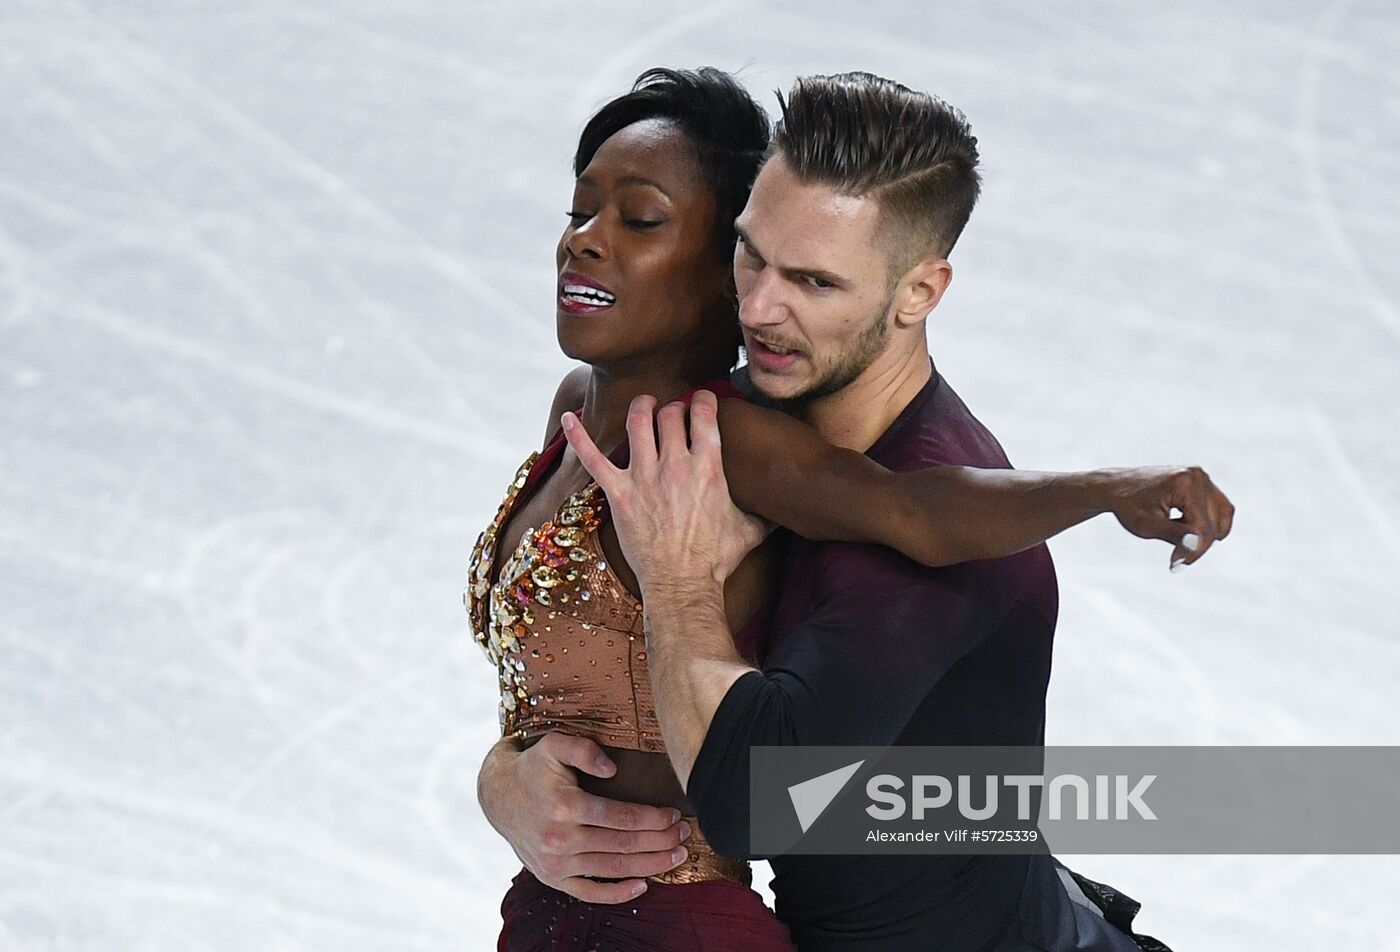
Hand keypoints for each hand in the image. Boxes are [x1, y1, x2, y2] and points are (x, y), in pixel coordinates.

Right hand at [476, 733, 690, 902]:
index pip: (621, 817)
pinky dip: (617, 893)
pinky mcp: (551, 878)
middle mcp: (560, 839)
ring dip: (649, 865)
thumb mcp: (554, 745)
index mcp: (565, 806)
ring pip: (613, 869)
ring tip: (675, 856)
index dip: (653, 818)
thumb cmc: (533, 767)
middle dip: (659, 841)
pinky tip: (643, 885)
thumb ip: (583, 749)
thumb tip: (612, 767)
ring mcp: (555, 863)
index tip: (674, 814)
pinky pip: (589, 893)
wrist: (498, 796)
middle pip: (622, 845)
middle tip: (684, 835)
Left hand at [561, 390, 770, 594]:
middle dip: (673, 408)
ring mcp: (644, 477)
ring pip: (638, 422)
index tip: (702, 401)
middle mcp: (675, 465)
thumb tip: (790, 511)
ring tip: (644, 405)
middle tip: (674, 414)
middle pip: (670, 414)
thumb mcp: (751, 531)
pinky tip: (568, 418)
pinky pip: (593, 458)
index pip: (704, 415)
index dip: (703, 401)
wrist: (682, 584)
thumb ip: (768, 513)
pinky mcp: (619, 493)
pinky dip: (578, 436)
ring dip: (641, 408)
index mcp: (708, 468)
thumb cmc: (716, 560)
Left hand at [1104, 465, 1234, 568]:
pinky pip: (1216, 507)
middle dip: (1199, 544)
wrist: (1116, 487)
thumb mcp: (1146, 526)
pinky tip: (1182, 530)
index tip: (1177, 565)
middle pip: (1215, 521)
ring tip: (1180, 543)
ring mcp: (1201, 476)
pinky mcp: (1200, 482)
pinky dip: (1205, 523)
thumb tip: (1197, 546)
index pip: (1203, 526)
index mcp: (1185, 483)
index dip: (1195, 550)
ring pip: (1222, 514)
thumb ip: (1175, 535)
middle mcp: (1197, 475)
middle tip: (1178, 560)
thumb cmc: (1128, 506)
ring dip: (1206, 534)